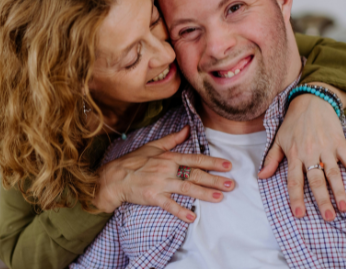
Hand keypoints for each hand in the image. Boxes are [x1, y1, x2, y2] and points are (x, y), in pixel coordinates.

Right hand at [94, 126, 234, 222]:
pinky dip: (181, 211)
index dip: (213, 162)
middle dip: (215, 180)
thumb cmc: (134, 162)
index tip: (228, 165)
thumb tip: (187, 129)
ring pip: (187, 188)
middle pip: (195, 174)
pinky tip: (192, 216)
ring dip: (204, 193)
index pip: (195, 159)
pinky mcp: (152, 196)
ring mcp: (160, 183)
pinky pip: (169, 205)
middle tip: (231, 184)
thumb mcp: (153, 146)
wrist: (114, 177)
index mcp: (169, 157)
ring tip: (220, 198)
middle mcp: (167, 168)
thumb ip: (173, 139)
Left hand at [258, 90, 345, 221]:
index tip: (299, 214)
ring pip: (334, 173)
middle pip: (317, 181)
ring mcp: (327, 148)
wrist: (311, 100)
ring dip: (340, 191)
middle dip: (322, 200)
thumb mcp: (278, 139)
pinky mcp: (340, 142)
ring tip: (344, 209)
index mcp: (294, 155)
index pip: (294, 181)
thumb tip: (261, 177)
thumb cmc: (293, 122)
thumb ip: (271, 159)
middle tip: (328, 218)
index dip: (296, 198)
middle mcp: (310, 153)